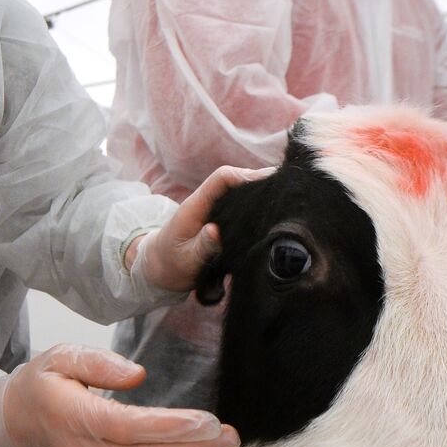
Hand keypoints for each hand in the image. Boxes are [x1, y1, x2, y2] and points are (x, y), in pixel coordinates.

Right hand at [0, 345, 239, 446]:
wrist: (7, 428)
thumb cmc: (36, 388)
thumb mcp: (58, 358)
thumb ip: (97, 362)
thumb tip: (137, 373)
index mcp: (73, 418)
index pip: (125, 428)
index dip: (166, 428)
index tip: (205, 421)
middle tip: (229, 436)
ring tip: (227, 446)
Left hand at [126, 165, 274, 292]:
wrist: (158, 271)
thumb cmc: (169, 265)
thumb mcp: (184, 261)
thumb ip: (201, 248)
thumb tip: (215, 231)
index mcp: (195, 207)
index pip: (221, 179)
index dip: (244, 176)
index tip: (269, 181)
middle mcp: (207, 205)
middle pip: (236, 182)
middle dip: (260, 183)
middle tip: (288, 191)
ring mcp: (214, 213)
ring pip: (239, 195)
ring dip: (259, 196)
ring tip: (286, 201)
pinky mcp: (220, 224)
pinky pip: (239, 210)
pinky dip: (255, 210)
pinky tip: (274, 217)